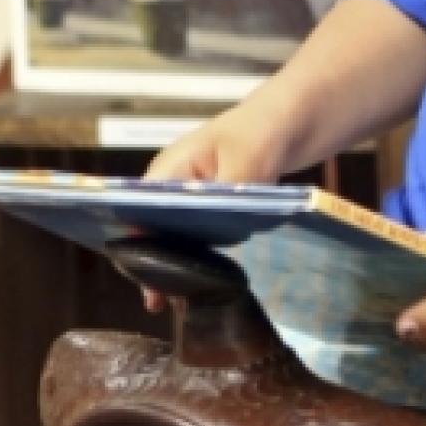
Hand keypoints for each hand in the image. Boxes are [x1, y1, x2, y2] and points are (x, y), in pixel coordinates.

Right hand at [138, 99, 289, 311]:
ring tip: (176, 301)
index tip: (147, 278)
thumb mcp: (247, 159)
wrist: (287, 124)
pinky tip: (199, 283)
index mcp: (169, 168)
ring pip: (173, 236)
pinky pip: (196, 235)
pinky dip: (196, 256)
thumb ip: (226, 193)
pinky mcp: (208, 208)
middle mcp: (172, 184)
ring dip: (175, 265)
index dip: (140, 244)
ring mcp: (189, 197)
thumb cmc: (261, 132)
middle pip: (152, 228)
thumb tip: (208, 226)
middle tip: (159, 302)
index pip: (138, 210)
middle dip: (155, 264)